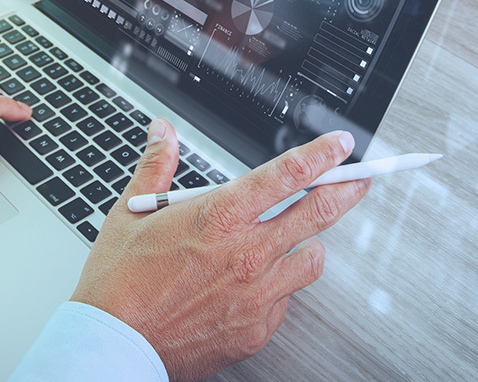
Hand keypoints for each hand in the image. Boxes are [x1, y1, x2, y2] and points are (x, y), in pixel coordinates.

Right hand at [72, 119, 370, 380]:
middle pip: (317, 213)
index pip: (286, 175)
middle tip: (361, 179)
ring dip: (309, 244)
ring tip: (296, 240)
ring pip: (311, 260)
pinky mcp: (256, 328)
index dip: (321, 155)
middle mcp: (245, 253)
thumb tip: (164, 133)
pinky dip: (277, 287)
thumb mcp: (131, 213)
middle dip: (348, 190)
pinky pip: (285, 300)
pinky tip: (256, 284)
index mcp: (218, 217)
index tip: (340, 145)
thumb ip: (157, 166)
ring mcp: (256, 294)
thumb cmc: (119, 282)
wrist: (115, 343)